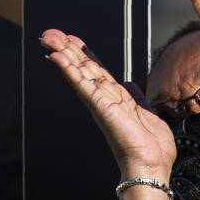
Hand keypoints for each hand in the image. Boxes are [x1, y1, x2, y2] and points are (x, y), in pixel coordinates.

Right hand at [40, 29, 175, 178]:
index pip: (95, 70)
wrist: (151, 166)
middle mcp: (103, 99)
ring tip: (48, 38)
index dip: (82, 53)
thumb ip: (136, 98)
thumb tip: (130, 84)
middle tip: (48, 34)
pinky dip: (69, 70)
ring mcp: (100, 103)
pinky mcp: (100, 107)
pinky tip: (58, 57)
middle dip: (66, 49)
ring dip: (64, 54)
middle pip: (82, 68)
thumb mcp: (146, 113)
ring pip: (79, 72)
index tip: (69, 38)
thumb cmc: (151, 148)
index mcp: (115, 99)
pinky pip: (82, 85)